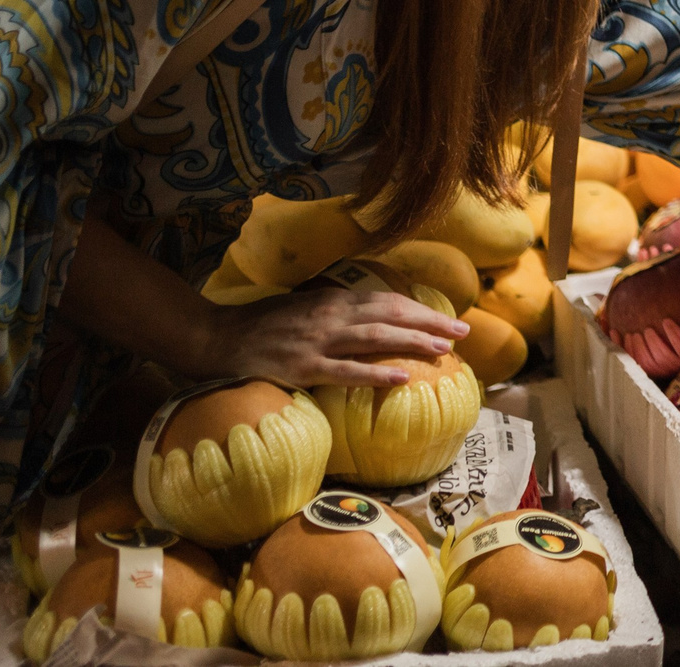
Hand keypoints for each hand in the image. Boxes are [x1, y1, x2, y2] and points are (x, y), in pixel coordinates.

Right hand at [198, 290, 467, 390]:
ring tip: (442, 350)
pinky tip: (400, 377)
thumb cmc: (263, 325)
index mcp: (333, 301)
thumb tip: (373, 317)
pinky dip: (375, 373)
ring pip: (375, 338)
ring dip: (411, 342)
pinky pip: (345, 371)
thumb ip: (338, 311)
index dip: (422, 310)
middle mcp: (330, 316)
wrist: (217, 338)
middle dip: (429, 323)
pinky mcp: (302, 367)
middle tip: (462, 333)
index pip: (388, 301)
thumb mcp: (306, 307)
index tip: (450, 320)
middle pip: (390, 315)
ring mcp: (317, 342)